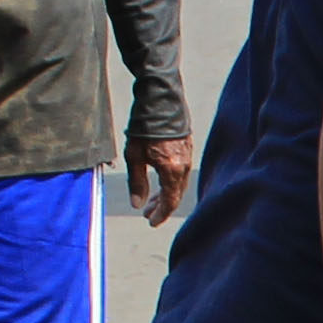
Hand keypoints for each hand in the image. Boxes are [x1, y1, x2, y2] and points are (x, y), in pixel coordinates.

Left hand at [125, 79, 196, 224]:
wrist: (160, 99)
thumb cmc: (145, 126)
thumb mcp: (135, 156)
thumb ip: (137, 182)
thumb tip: (138, 204)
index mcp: (172, 170)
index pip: (170, 201)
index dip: (161, 214)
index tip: (151, 222)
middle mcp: (184, 166)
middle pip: (176, 194)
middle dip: (161, 206)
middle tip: (147, 213)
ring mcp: (188, 157)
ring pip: (179, 183)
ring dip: (165, 193)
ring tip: (151, 198)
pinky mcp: (188, 148)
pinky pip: (181, 172)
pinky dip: (171, 181)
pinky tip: (160, 180)